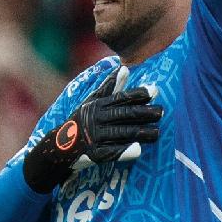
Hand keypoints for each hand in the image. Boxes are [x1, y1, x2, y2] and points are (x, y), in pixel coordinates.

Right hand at [23, 66, 162, 192]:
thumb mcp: (92, 102)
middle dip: (144, 113)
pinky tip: (138, 150)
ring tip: (157, 133)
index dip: (137, 94)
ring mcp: (94, 137)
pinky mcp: (93, 154)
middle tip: (161, 112)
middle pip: (123, 115)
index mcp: (97, 105)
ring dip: (140, 133)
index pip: (120, 98)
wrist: (59, 147)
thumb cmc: (82, 121)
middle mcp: (95, 119)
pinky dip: (125, 151)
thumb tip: (124, 67)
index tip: (154, 91)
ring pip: (121, 133)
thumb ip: (110, 87)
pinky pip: (111, 152)